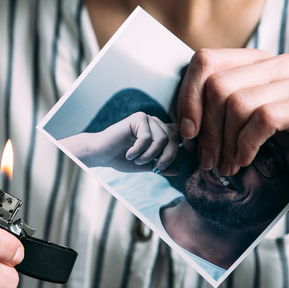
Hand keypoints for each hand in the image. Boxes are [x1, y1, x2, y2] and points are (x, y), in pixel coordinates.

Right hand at [59, 112, 181, 175]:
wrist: (101, 154)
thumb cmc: (121, 158)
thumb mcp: (145, 165)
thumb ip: (160, 166)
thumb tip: (178, 169)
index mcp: (159, 131)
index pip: (179, 136)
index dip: (186, 144)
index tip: (185, 155)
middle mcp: (155, 123)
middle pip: (174, 138)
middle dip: (167, 156)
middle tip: (157, 168)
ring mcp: (147, 119)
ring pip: (162, 138)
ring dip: (150, 155)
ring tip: (137, 161)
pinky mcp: (137, 118)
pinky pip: (147, 137)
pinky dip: (138, 150)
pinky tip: (129, 154)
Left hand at [176, 49, 288, 250]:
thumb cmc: (266, 160)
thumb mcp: (230, 128)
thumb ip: (209, 108)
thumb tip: (179, 115)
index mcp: (258, 61)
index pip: (207, 60)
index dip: (189, 97)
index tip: (187, 133)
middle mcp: (284, 65)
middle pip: (220, 84)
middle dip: (207, 129)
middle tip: (208, 160)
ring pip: (240, 101)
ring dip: (226, 142)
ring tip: (226, 166)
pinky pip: (265, 118)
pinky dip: (247, 144)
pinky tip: (246, 160)